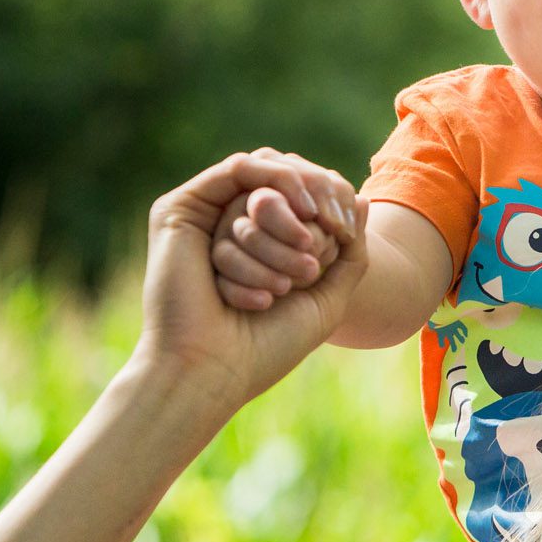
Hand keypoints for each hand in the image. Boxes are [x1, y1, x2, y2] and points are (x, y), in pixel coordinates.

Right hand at [135, 153, 369, 411]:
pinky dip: (275, 186)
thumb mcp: (327, 296)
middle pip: (286, 185)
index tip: (350, 233)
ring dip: (295, 220)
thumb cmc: (268, 345)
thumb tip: (361, 199)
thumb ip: (348, 249)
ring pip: (267, 183)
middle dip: (320, 204)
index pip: (302, 198)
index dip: (334, 202)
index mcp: (257, 248)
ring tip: (306, 269)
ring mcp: (204, 217)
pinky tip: (296, 228)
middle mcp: (227, 228)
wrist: (214, 369)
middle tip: (336, 233)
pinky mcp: (179, 210)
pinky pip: (238, 171)